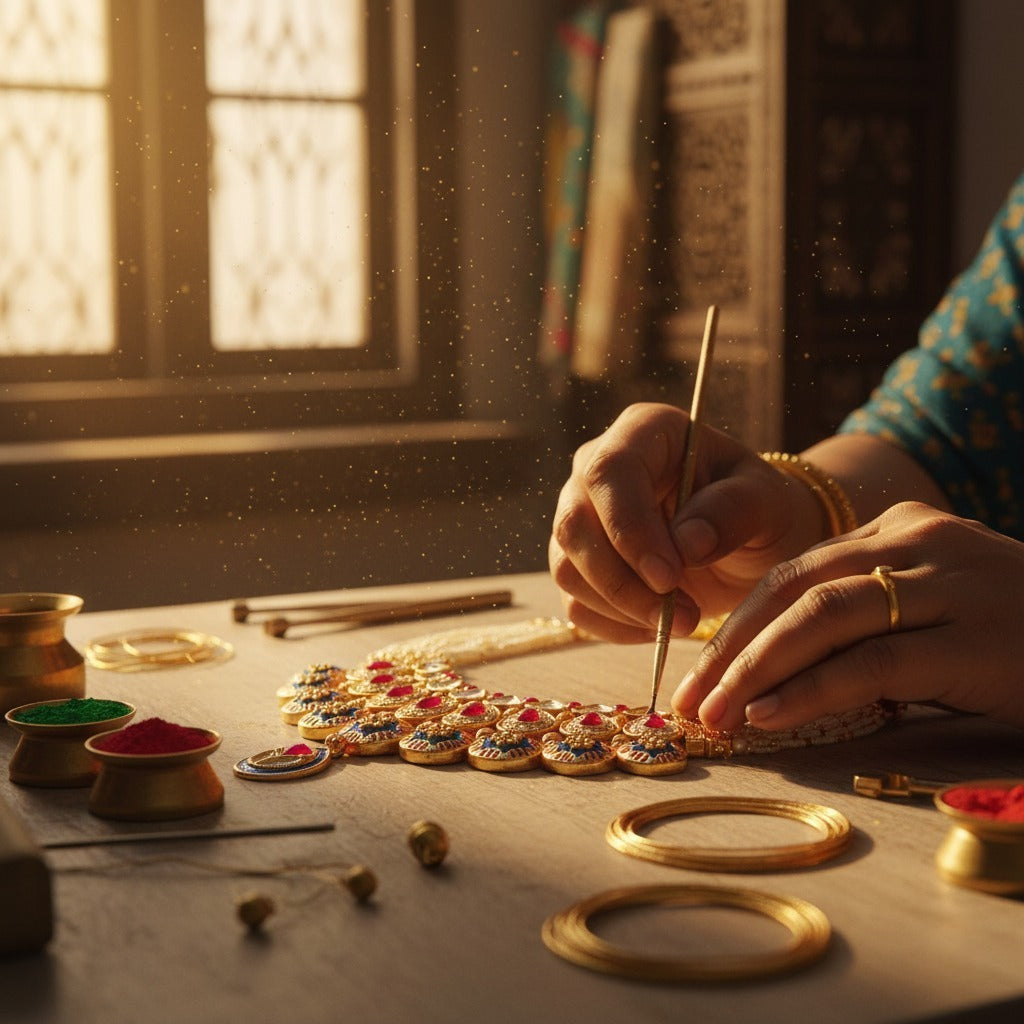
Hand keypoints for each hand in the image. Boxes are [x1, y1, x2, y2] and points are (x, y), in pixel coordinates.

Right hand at [548, 403, 822, 642]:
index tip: (669, 578)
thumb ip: (732, 510)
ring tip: (683, 621)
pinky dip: (615, 626)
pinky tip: (659, 624)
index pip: (610, 473)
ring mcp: (579, 516)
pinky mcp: (577, 562)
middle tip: (686, 616)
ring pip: (567, 568)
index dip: (630, 529)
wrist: (750, 544)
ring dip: (622, 608)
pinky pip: (575, 603)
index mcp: (643, 432)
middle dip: (624, 582)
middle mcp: (596, 468)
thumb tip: (686, 543)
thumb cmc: (758, 508)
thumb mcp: (767, 501)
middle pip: (575, 525)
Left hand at [672, 501, 1023, 729]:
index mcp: (900, 530)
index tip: (698, 674)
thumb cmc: (1013, 639)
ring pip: (822, 619)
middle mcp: (920, 542)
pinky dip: (811, 689)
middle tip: (690, 701)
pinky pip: (871, 663)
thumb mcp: (930, 611)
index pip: (793, 574)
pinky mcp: (977, 638)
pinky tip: (771, 716)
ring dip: (757, 669)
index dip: (737, 626)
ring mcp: (951, 584)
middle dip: (731, 649)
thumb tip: (767, 672)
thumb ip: (863, 622)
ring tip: (716, 714)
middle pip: (794, 590)